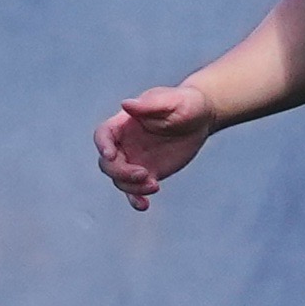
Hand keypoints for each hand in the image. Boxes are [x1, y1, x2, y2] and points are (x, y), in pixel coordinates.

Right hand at [95, 85, 215, 209]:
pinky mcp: (148, 174)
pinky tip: (145, 205)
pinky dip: (136, 199)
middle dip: (121, 172)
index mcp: (124, 123)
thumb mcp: (171, 101)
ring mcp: (135, 160)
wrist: (201, 118)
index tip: (110, 155)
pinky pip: (135, 190)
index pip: (103, 134)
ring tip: (154, 184)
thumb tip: (126, 104)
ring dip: (132, 187)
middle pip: (108, 163)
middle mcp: (125, 143)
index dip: (102, 145)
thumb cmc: (186, 103)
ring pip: (120, 180)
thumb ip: (149, 104)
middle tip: (144, 173)